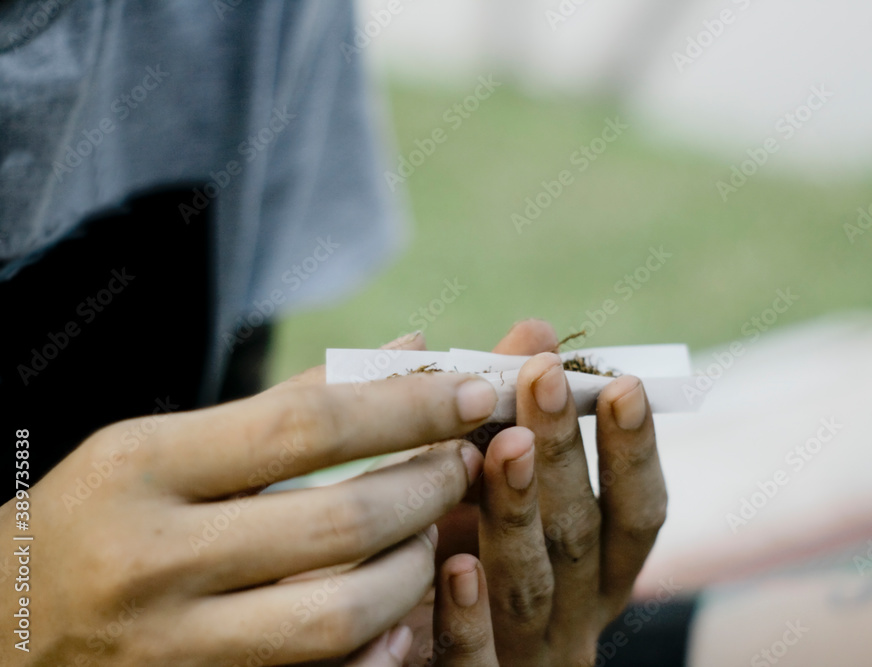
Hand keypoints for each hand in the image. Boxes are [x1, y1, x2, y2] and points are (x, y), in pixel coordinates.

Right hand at [1, 334, 498, 664]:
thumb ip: (288, 403)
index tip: (471, 393)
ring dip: (416, 569)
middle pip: (339, 524)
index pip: (305, 427)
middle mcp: (151, 559)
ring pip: (341, 614)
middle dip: (427, 489)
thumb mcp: (166, 444)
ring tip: (435, 535)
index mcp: (141, 467)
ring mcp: (172, 645)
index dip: (406, 407)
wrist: (2, 627)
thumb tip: (409, 349)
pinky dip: (381, 645)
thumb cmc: (100, 514)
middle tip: (463, 465)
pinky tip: (404, 613)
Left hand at [410, 322, 667, 665]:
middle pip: (580, 537)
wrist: (403, 657)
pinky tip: (454, 565)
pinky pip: (471, 662)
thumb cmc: (457, 554)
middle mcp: (575, 616)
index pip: (636, 513)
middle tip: (542, 376)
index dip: (633, 451)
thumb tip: (533, 326)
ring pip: (531, 588)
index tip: (621, 383)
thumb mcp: (492, 488)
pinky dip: (468, 614)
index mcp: (595, 572)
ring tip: (504, 446)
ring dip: (519, 513)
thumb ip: (514, 416)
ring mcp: (524, 656)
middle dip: (565, 453)